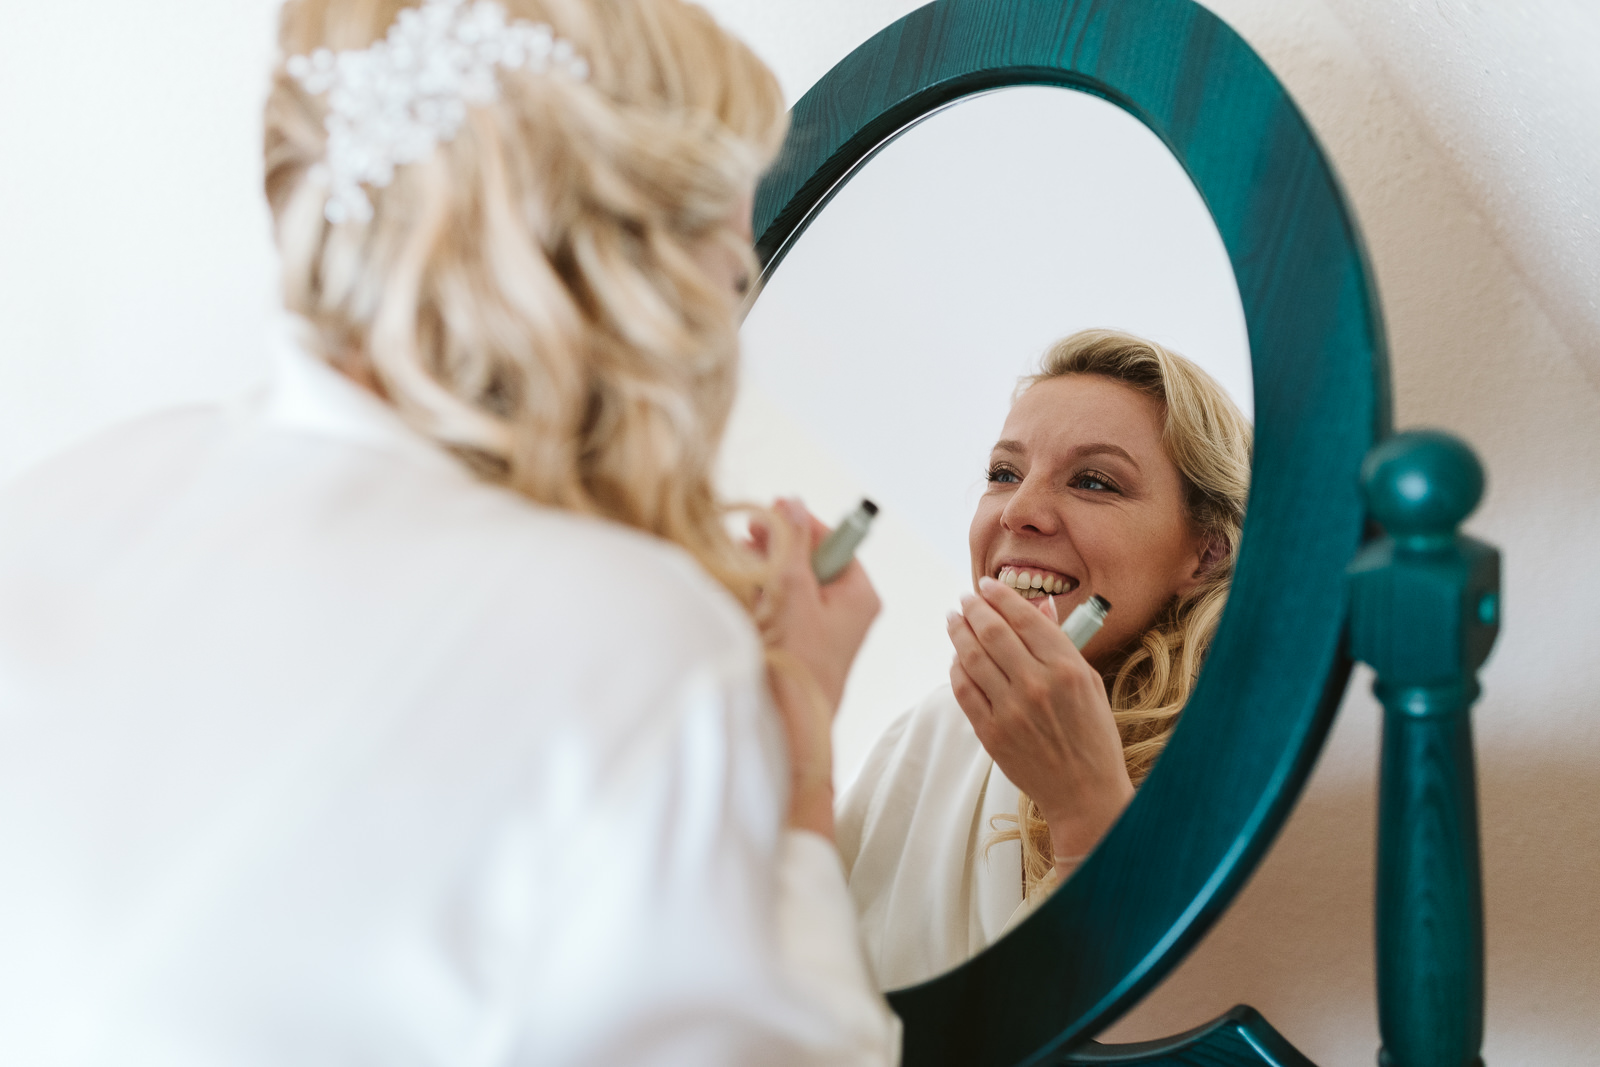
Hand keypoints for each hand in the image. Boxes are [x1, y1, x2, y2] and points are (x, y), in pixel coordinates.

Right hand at [751, 499, 880, 837]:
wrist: (788, 724)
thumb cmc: (798, 662)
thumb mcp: (793, 592)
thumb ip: (791, 544)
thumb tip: (792, 503)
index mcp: (859, 593)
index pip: (833, 541)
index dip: (799, 525)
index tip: (768, 513)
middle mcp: (846, 609)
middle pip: (811, 559)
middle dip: (777, 548)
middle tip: (746, 539)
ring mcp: (824, 627)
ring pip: (792, 582)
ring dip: (766, 572)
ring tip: (741, 568)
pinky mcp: (802, 642)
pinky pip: (783, 606)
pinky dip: (763, 597)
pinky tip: (744, 597)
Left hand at [947, 576, 1133, 873]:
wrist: (1083, 791)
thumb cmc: (1092, 734)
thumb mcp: (1089, 682)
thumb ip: (1061, 643)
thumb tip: (1038, 606)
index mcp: (1067, 668)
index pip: (1024, 617)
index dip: (1001, 596)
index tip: (987, 584)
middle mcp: (1037, 685)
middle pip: (992, 632)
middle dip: (974, 608)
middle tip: (965, 599)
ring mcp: (1010, 710)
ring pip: (972, 657)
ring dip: (958, 632)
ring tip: (953, 619)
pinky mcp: (991, 732)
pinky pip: (963, 690)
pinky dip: (956, 669)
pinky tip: (956, 657)